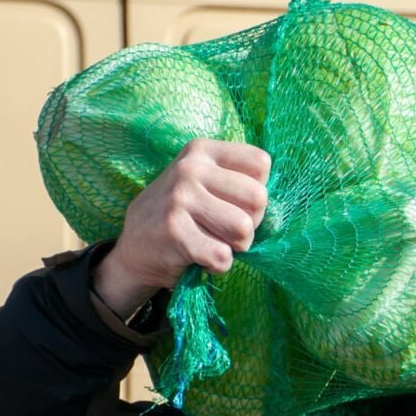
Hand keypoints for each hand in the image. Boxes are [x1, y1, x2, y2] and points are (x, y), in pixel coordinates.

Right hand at [92, 139, 270, 317]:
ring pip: (243, 229)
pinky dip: (218, 265)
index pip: (261, 163)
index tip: (233, 203)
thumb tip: (280, 216)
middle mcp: (191, 168)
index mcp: (203, 150)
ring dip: (235, 247)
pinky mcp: (174, 231)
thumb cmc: (184, 215)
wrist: (136, 246)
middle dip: (250, 224)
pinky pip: (222, 256)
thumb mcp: (206, 185)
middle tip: (225, 230)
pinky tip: (200, 257)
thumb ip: (240, 185)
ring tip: (213, 242)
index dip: (256, 192)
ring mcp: (180, 198)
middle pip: (258, 198)